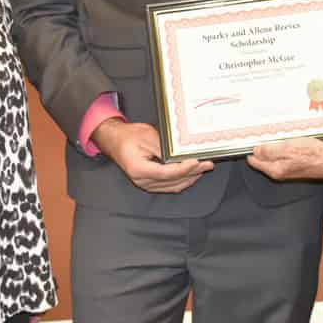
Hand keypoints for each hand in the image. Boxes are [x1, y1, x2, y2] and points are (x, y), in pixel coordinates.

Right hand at [91, 118, 212, 192]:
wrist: (114, 140)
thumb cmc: (129, 136)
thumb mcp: (148, 136)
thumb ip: (165, 148)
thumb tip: (183, 154)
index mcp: (139, 169)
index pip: (167, 173)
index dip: (184, 169)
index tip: (197, 161)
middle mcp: (142, 181)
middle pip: (173, 181)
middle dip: (192, 173)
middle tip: (207, 164)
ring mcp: (145, 184)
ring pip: (173, 186)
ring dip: (190, 178)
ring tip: (203, 168)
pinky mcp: (150, 183)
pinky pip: (169, 186)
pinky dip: (182, 180)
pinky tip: (192, 173)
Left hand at [247, 137, 322, 181]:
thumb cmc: (315, 155)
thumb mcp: (288, 148)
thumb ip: (269, 150)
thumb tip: (255, 150)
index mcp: (275, 169)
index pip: (253, 160)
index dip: (250, 148)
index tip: (250, 137)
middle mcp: (279, 171)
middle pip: (262, 157)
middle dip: (262, 145)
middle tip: (265, 132)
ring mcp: (287, 168)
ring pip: (273, 154)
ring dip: (273, 144)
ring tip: (279, 134)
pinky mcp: (295, 164)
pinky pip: (283, 153)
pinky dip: (283, 145)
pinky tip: (289, 138)